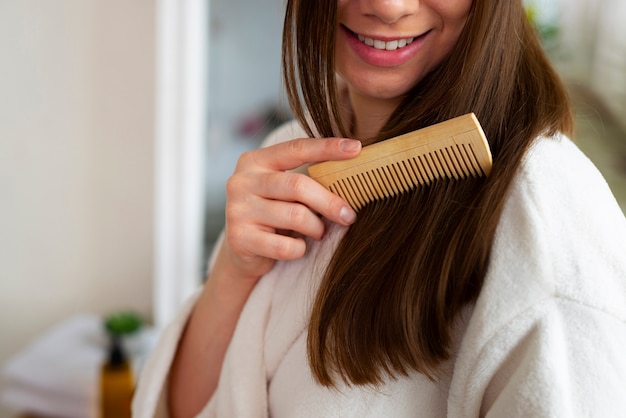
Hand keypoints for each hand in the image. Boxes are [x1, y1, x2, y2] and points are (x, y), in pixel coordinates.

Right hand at [221, 137, 361, 281]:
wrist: (241, 251)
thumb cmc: (272, 214)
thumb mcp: (283, 190)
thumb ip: (305, 179)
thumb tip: (351, 178)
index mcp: (254, 161)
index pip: (296, 149)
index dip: (327, 148)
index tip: (356, 148)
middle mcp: (241, 181)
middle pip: (298, 186)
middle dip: (330, 202)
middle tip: (349, 215)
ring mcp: (238, 210)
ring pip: (295, 216)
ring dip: (316, 227)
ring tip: (319, 232)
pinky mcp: (240, 239)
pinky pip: (285, 246)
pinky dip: (300, 249)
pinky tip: (298, 247)